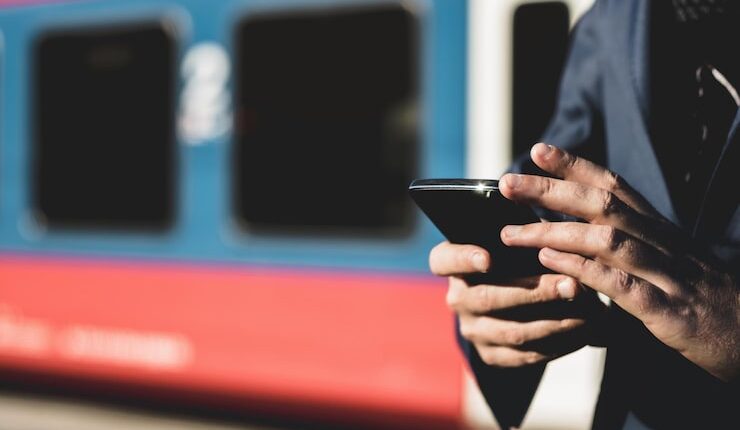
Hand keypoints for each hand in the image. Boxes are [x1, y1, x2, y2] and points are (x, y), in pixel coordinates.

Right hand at [430, 242, 606, 366]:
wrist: (517, 301)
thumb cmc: (518, 256)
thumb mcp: (513, 240)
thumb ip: (523, 231)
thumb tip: (549, 221)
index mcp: (452, 264)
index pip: (444, 260)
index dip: (464, 259)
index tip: (488, 258)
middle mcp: (458, 299)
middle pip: (488, 298)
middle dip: (535, 292)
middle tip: (572, 284)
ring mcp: (473, 330)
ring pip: (512, 331)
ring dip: (555, 321)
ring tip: (589, 310)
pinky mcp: (493, 355)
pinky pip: (526, 355)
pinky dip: (559, 343)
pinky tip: (585, 331)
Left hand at [499, 143, 739, 380]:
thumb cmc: (701, 300)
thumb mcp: (665, 263)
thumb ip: (625, 248)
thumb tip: (572, 234)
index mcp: (658, 229)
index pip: (614, 186)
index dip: (575, 165)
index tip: (538, 150)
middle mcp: (661, 242)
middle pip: (601, 204)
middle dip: (550, 189)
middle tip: (507, 183)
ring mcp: (665, 273)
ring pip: (606, 239)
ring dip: (553, 231)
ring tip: (511, 232)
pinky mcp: (667, 309)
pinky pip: (619, 284)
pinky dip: (582, 270)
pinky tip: (550, 263)